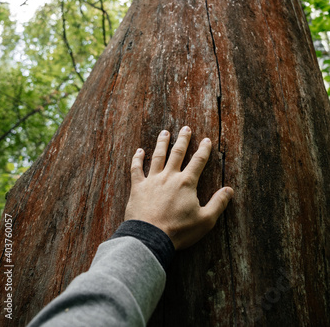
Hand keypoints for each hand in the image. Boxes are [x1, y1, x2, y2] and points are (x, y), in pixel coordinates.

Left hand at [124, 126, 233, 249]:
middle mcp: (169, 176)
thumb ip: (218, 203)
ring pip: (158, 156)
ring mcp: (152, 180)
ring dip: (162, 143)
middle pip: (177, 153)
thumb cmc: (179, 231)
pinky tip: (139, 151)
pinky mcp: (138, 187)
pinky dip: (137, 159)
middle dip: (183, 140)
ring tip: (165, 132)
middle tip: (186, 128)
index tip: (206, 140)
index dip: (203, 150)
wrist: (151, 238)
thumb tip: (229, 190)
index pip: (198, 161)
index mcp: (186, 183)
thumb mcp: (205, 220)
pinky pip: (136, 169)